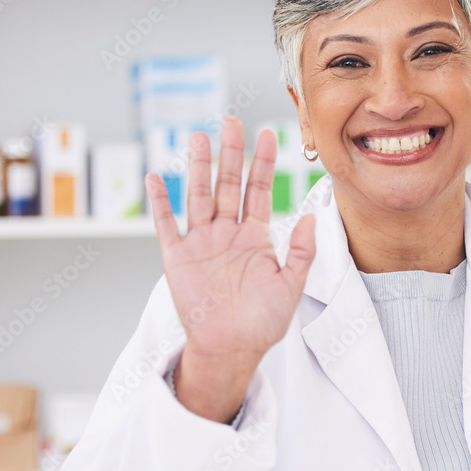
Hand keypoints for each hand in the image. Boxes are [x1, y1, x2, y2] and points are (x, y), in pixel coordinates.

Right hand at [146, 117, 315, 421]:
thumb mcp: (292, 285)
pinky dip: (160, 201)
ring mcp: (201, 242)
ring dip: (198, 166)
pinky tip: (157, 176)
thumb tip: (313, 217)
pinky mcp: (177, 257)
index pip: (259, 190)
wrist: (232, 349)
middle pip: (227, 184)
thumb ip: (302, 251)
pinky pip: (166, 224)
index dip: (262, 163)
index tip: (267, 134)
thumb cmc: (263, 323)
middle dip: (230, 153)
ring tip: (199, 136)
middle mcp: (227, 233)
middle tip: (232, 121)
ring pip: (199, 195)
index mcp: (256, 237)